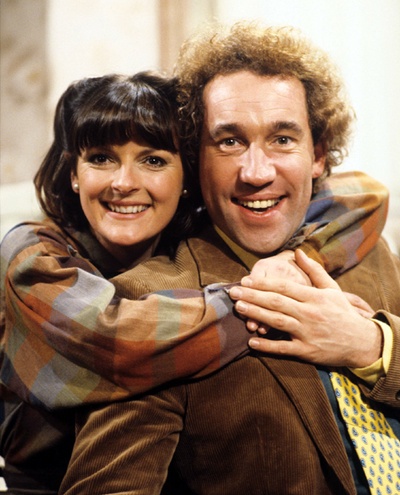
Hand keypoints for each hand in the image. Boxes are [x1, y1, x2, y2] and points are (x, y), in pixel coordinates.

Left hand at [229, 249, 381, 367]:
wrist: (362, 342)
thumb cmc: (343, 313)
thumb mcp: (332, 288)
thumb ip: (314, 270)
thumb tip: (298, 251)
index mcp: (313, 297)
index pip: (284, 287)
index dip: (263, 283)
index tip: (246, 280)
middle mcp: (309, 313)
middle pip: (276, 302)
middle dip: (253, 296)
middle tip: (233, 291)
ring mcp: (307, 333)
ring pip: (277, 322)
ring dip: (256, 314)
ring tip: (239, 307)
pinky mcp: (307, 351)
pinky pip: (284, 348)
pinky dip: (267, 346)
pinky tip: (251, 342)